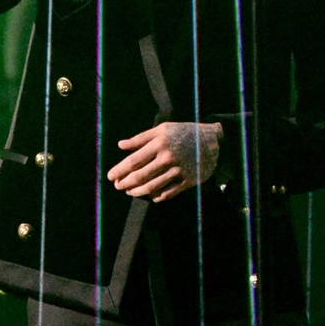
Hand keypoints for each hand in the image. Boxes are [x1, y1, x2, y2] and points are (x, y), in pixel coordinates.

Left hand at [109, 121, 223, 201]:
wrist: (214, 141)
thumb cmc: (185, 132)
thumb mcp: (163, 129)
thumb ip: (141, 138)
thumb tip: (121, 145)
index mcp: (159, 143)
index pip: (133, 161)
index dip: (119, 170)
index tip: (110, 176)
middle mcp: (167, 158)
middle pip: (140, 176)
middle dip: (125, 183)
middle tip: (118, 186)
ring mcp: (178, 171)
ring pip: (152, 187)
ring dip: (137, 192)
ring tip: (129, 191)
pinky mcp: (188, 181)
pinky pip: (168, 193)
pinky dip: (157, 197)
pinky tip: (150, 196)